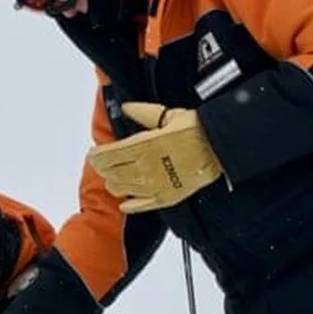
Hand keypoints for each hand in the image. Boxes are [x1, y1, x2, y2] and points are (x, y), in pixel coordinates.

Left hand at [87, 102, 223, 212]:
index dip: (96, 156)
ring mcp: (154, 185)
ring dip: (113, 183)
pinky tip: (125, 202)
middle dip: (103, 168)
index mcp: (142, 146)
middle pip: (111, 173)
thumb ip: (142, 112)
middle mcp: (144, 168)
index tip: (93, 154)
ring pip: (121, 189)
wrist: (218, 147)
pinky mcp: (166, 197)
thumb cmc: (194, 129)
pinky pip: (141, 206)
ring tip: (113, 178)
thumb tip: (124, 107)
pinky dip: (129, 205)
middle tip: (102, 164)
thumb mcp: (167, 114)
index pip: (107, 156)